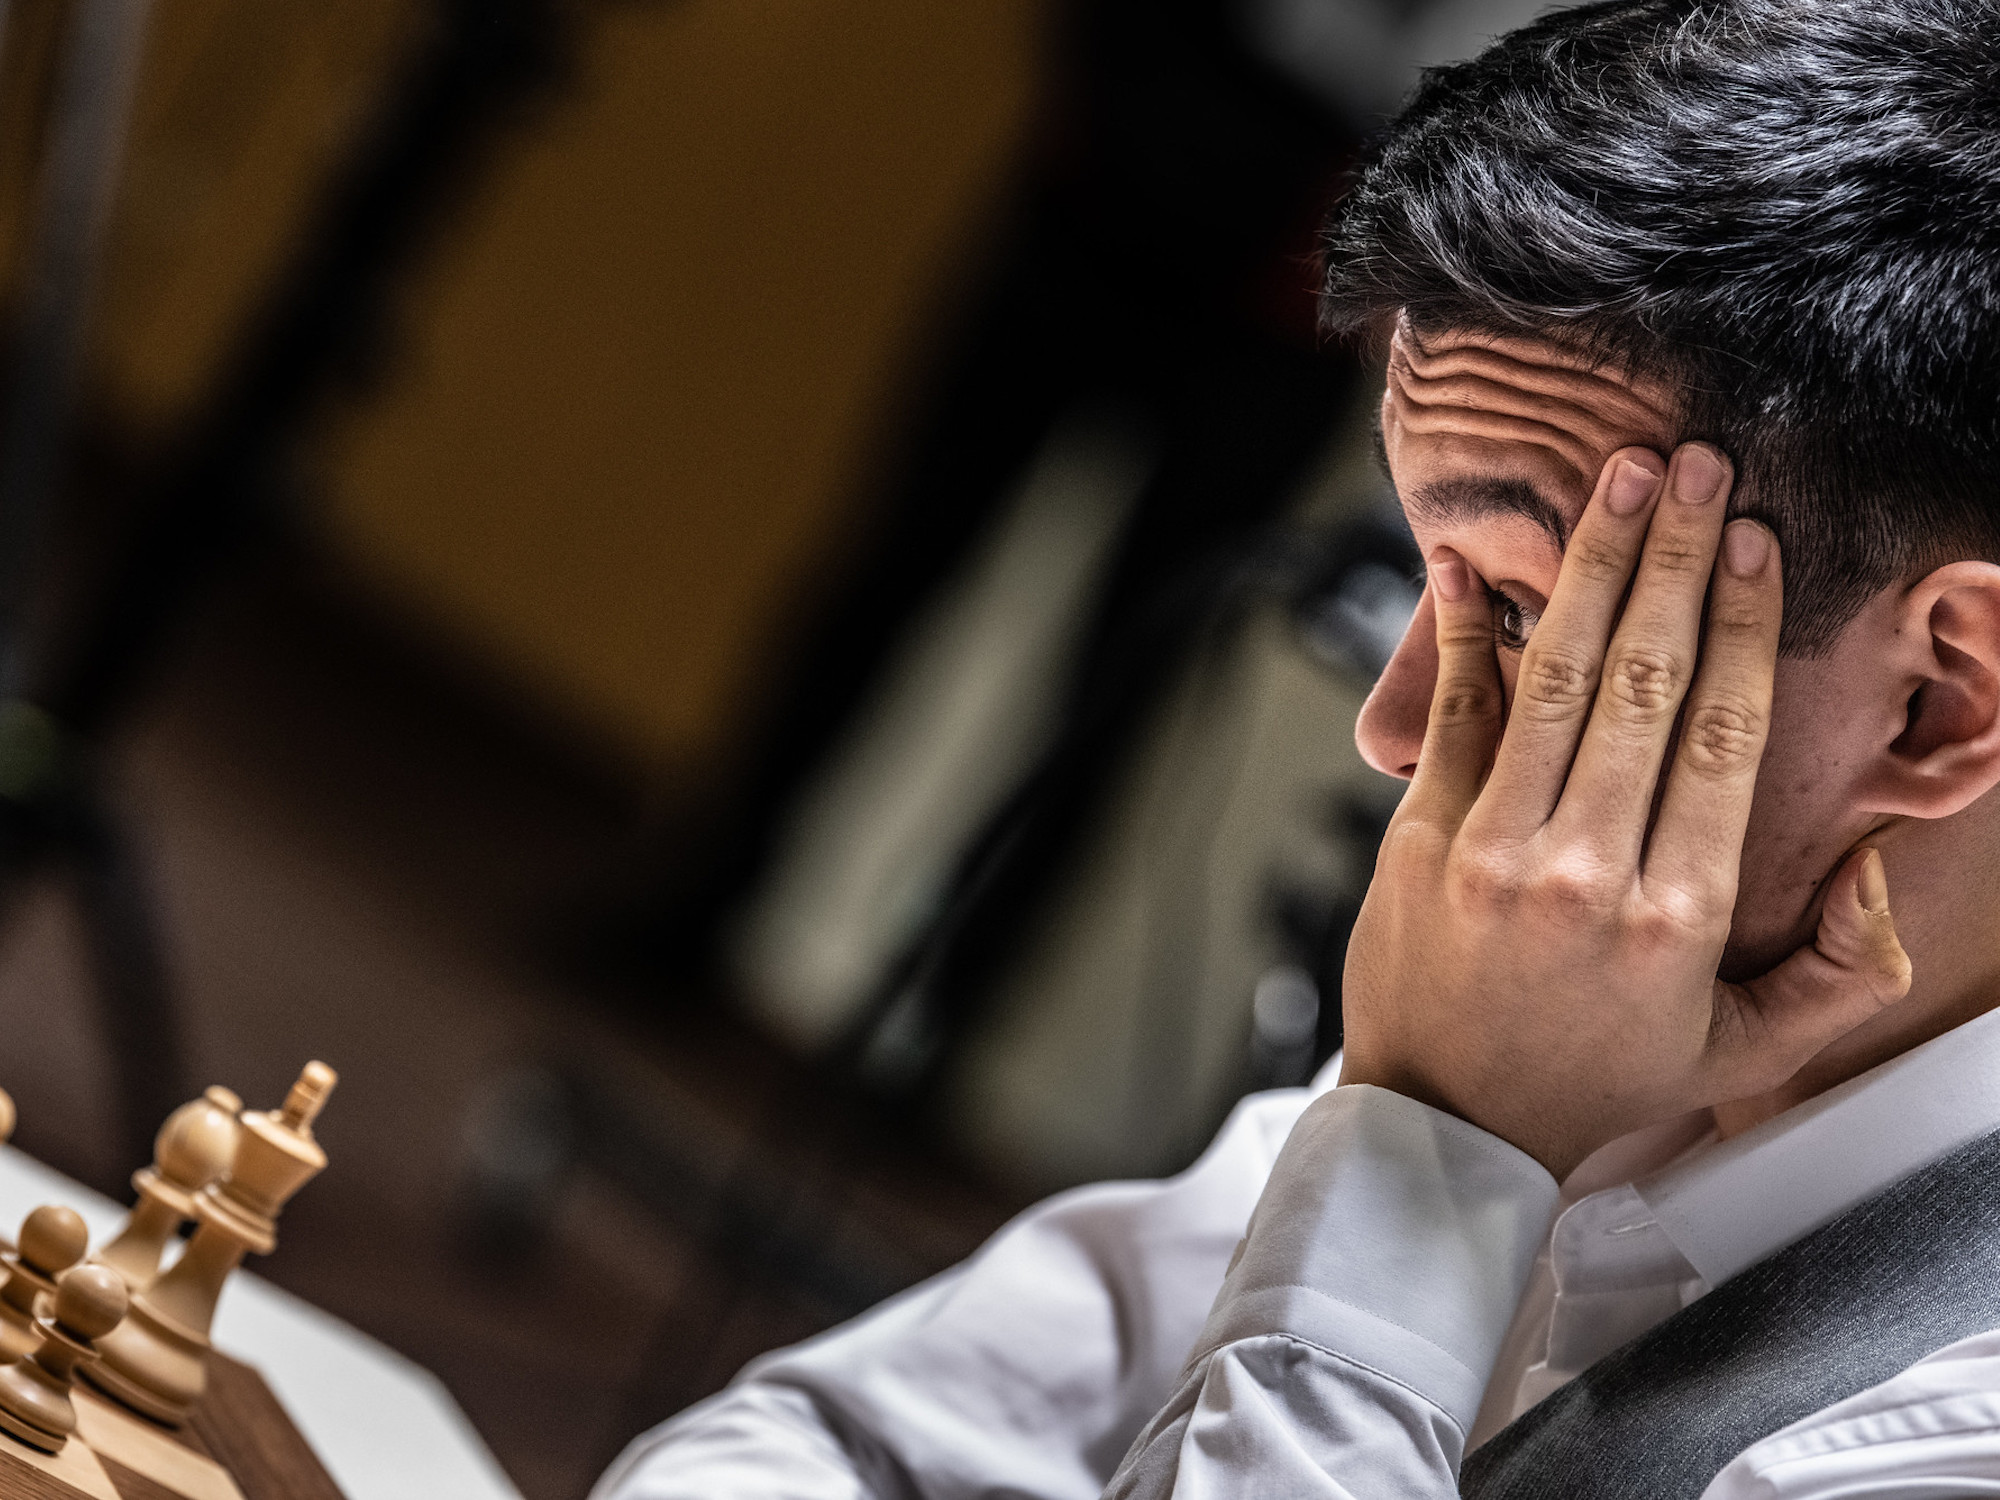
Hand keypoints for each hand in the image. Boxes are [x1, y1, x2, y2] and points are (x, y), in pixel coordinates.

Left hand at [1338, 443, 1912, 1178]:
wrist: (1445, 1125)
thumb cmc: (1588, 1082)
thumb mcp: (1737, 1054)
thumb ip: (1836, 975)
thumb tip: (1881, 871)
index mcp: (1676, 914)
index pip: (1725, 738)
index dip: (1745, 627)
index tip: (1755, 548)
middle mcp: (1585, 870)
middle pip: (1644, 682)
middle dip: (1676, 561)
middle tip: (1698, 468)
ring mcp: (1491, 849)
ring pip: (1554, 678)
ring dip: (1591, 568)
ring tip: (1620, 483)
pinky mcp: (1418, 838)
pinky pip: (1451, 715)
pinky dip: (1461, 635)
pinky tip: (1468, 567)